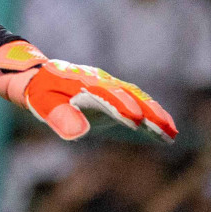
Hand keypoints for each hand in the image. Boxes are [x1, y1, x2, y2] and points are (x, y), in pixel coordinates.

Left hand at [0, 40, 176, 141]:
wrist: (39, 77)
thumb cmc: (40, 93)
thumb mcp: (44, 105)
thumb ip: (60, 117)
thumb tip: (79, 133)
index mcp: (83, 83)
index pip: (106, 95)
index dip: (121, 107)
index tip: (137, 121)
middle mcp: (100, 81)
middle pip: (129, 94)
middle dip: (149, 111)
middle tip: (167, 130)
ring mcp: (109, 85)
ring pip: (136, 96)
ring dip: (155, 113)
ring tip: (172, 133)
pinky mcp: (112, 93)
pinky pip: (135, 100)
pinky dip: (151, 113)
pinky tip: (164, 130)